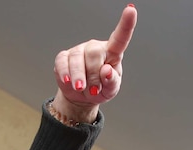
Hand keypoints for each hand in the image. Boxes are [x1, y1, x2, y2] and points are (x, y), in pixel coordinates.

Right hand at [51, 4, 137, 123]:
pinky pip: (62, 62)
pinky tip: (68, 81)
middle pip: (94, 53)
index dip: (126, 24)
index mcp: (112, 53)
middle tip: (93, 90)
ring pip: (76, 58)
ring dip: (78, 77)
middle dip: (93, 75)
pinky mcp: (64, 57)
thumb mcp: (110, 90)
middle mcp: (95, 47)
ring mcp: (79, 50)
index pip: (120, 38)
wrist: (82, 96)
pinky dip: (65, 74)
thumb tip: (106, 71)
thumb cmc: (100, 89)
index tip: (130, 10)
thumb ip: (111, 82)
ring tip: (81, 88)